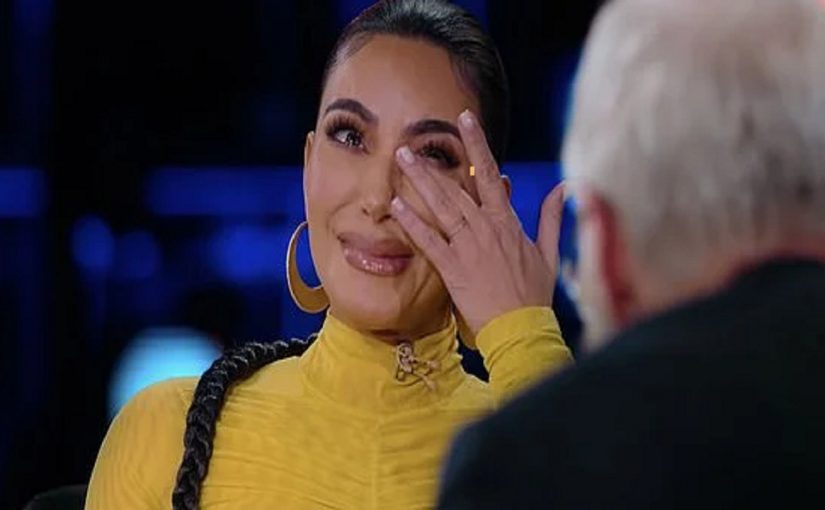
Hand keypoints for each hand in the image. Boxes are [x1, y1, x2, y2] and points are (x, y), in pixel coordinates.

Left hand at [390, 110, 564, 336]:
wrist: (523, 329)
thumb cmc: (534, 294)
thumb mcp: (548, 253)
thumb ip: (552, 218)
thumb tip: (566, 188)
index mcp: (508, 222)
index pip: (491, 175)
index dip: (477, 146)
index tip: (464, 120)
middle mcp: (487, 229)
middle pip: (457, 188)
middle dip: (433, 164)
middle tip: (409, 144)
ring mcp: (470, 248)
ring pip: (442, 207)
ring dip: (419, 183)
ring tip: (401, 162)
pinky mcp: (455, 269)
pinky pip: (431, 241)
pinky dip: (414, 223)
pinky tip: (397, 206)